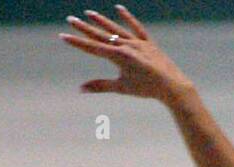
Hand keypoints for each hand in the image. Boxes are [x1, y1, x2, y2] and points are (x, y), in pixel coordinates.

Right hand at [59, 5, 192, 103]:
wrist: (171, 86)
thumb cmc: (146, 89)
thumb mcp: (121, 88)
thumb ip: (101, 86)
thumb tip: (81, 89)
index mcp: (118, 56)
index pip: (92, 48)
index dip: (77, 42)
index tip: (63, 36)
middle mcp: (126, 45)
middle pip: (101, 35)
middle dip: (84, 28)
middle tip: (70, 20)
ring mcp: (137, 43)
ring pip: (116, 29)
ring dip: (101, 21)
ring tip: (88, 13)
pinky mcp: (148, 43)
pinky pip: (136, 28)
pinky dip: (128, 18)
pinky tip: (119, 9)